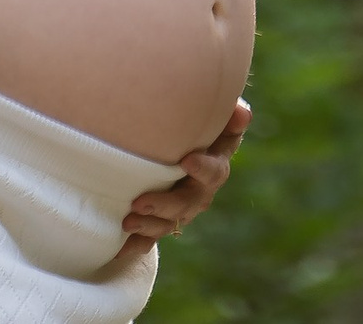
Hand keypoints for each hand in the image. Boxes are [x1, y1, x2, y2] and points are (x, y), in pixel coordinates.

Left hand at [121, 99, 250, 254]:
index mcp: (215, 165)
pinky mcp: (162, 220)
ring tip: (127, 222)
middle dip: (165, 205)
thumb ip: (227, 115)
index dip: (203, 168)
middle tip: (141, 202)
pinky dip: (136, 245)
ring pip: (170, 223)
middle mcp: (200, 191)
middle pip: (188, 203)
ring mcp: (182, 209)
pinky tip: (120, 248)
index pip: (215, 170)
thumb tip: (242, 113)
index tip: (186, 161)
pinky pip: (151, 238)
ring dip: (149, 226)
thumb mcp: (213, 117)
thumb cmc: (197, 125)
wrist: (178, 146)